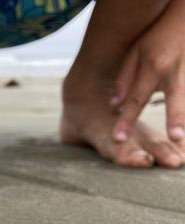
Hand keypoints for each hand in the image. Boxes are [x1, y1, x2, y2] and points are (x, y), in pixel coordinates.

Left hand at [111, 4, 184, 142]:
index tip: (118, 139)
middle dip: (176, 119)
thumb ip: (124, 80)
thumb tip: (113, 106)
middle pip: (176, 98)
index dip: (126, 120)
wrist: (184, 17)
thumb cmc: (157, 36)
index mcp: (154, 67)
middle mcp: (175, 71)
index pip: (136, 99)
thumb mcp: (135, 52)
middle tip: (176, 138)